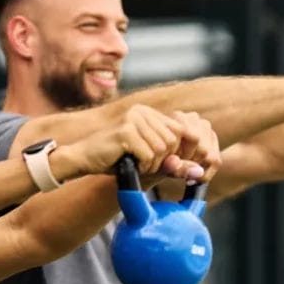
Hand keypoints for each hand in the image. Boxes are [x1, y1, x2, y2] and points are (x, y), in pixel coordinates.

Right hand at [64, 104, 218, 181]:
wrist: (82, 158)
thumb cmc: (114, 160)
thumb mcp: (148, 159)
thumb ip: (173, 162)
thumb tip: (201, 172)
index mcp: (148, 112)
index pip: (180, 130)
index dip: (176, 151)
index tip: (165, 164)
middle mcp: (141, 111)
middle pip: (173, 140)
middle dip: (163, 159)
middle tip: (146, 166)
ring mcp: (133, 118)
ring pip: (162, 148)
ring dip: (152, 164)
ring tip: (137, 165)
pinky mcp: (125, 130)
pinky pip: (148, 153)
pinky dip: (142, 166)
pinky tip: (130, 165)